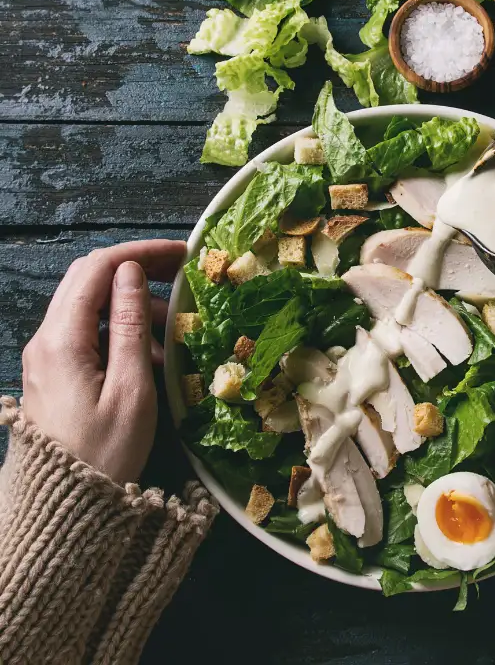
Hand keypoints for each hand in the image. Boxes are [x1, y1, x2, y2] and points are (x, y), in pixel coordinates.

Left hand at [22, 240, 185, 483]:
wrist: (65, 507)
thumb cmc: (104, 452)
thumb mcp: (130, 389)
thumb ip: (129, 325)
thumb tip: (132, 273)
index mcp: (62, 339)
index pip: (97, 269)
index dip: (140, 252)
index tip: (182, 253)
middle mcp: (46, 338)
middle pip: (89, 280)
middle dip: (137, 270)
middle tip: (183, 275)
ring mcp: (47, 354)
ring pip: (91, 306)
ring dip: (133, 306)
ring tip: (173, 331)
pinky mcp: (54, 370)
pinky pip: (89, 332)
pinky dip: (122, 331)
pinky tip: (152, 356)